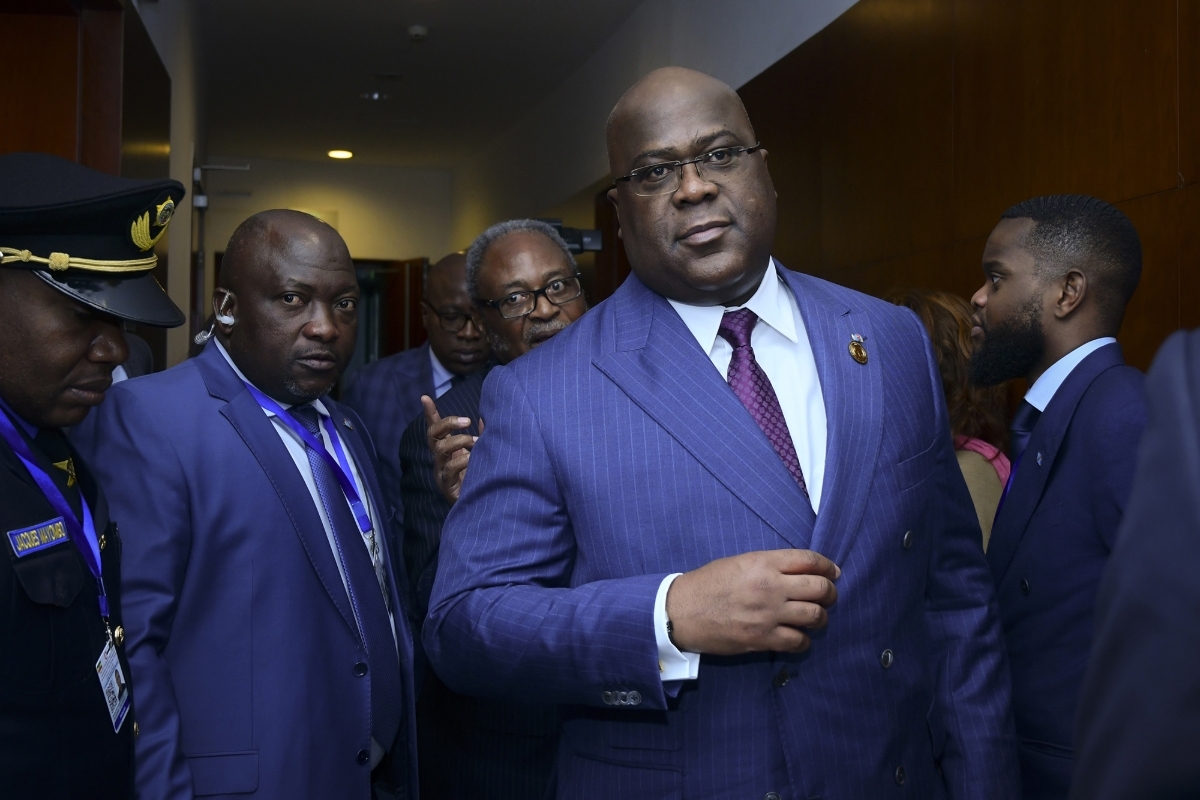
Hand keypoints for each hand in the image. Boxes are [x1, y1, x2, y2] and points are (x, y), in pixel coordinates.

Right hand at [421, 395, 483, 506]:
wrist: (479, 507)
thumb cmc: (478, 478)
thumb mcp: (481, 454)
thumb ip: (482, 437)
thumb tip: (485, 419)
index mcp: (448, 450)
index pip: (436, 428)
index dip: (430, 413)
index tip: (425, 397)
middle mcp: (441, 458)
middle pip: (433, 435)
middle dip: (448, 423)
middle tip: (467, 421)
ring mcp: (441, 471)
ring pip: (440, 449)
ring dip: (458, 441)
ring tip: (475, 442)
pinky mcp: (446, 485)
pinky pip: (449, 468)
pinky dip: (462, 461)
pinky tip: (473, 460)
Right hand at [665, 549, 839, 654]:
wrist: (681, 612)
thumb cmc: (708, 583)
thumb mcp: (739, 562)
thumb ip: (770, 564)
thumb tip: (800, 570)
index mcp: (763, 562)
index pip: (810, 560)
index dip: (828, 566)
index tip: (833, 572)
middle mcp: (770, 586)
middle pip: (820, 588)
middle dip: (830, 592)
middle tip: (827, 596)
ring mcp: (768, 614)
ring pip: (815, 616)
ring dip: (820, 617)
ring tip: (815, 617)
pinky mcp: (762, 638)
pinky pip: (798, 642)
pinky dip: (804, 640)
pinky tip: (798, 636)